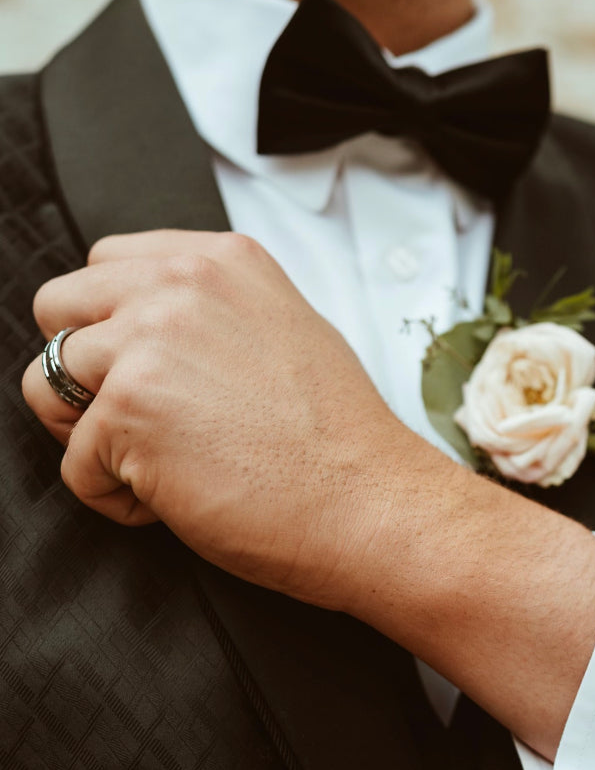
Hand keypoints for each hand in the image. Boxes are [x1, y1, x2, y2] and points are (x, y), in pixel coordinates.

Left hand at [23, 228, 594, 755]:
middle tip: (138, 423)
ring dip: (92, 436)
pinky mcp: (127, 412)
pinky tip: (177, 500)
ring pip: (47, 385)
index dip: (111, 327)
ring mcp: (147, 346)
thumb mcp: (285, 334)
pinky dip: (115, 498)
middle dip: (83, 372)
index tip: (145, 373)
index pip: (104, 264)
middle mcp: (178, 289)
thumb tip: (146, 337)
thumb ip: (211, 316)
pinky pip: (74, 464)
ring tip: (162, 467)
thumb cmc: (340, 444)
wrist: (372, 506)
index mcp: (219, 263)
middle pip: (57, 310)